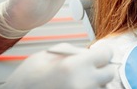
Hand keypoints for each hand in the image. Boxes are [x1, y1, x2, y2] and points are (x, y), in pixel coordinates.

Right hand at [0, 43, 114, 88]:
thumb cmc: (28, 77)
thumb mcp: (50, 54)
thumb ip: (75, 51)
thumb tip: (91, 52)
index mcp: (75, 65)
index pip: (106, 54)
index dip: (103, 52)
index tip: (99, 53)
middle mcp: (82, 83)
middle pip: (109, 73)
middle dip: (101, 69)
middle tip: (89, 68)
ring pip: (102, 86)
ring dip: (95, 82)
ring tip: (78, 79)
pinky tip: (75, 86)